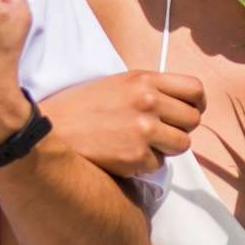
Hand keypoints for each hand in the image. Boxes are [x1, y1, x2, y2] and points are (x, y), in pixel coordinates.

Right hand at [43, 71, 206, 176]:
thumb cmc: (80, 108)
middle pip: (193, 120)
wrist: (48, 130)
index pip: (195, 89)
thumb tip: (177, 106)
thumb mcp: (116, 85)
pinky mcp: (136, 156)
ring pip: (182, 145)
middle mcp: (148, 101)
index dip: (197, 105)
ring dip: (166, 149)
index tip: (188, 113)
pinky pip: (158, 165)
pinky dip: (143, 165)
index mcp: (145, 79)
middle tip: (162, 134)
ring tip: (141, 145)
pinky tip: (122, 156)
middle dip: (181, 129)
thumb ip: (148, 90)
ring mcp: (144, 130)